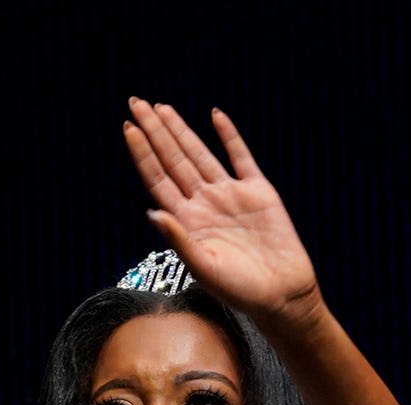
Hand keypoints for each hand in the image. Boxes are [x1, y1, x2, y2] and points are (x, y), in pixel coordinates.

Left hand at [123, 100, 320, 325]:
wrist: (282, 294)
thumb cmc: (240, 291)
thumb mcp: (205, 269)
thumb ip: (180, 241)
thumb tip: (152, 213)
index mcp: (187, 221)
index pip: (158, 179)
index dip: (143, 153)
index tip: (129, 129)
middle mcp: (204, 203)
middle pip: (173, 159)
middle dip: (154, 132)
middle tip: (135, 103)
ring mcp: (230, 194)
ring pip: (199, 153)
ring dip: (180, 130)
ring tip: (161, 108)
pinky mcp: (258, 190)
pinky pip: (240, 156)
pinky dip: (229, 135)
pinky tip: (215, 116)